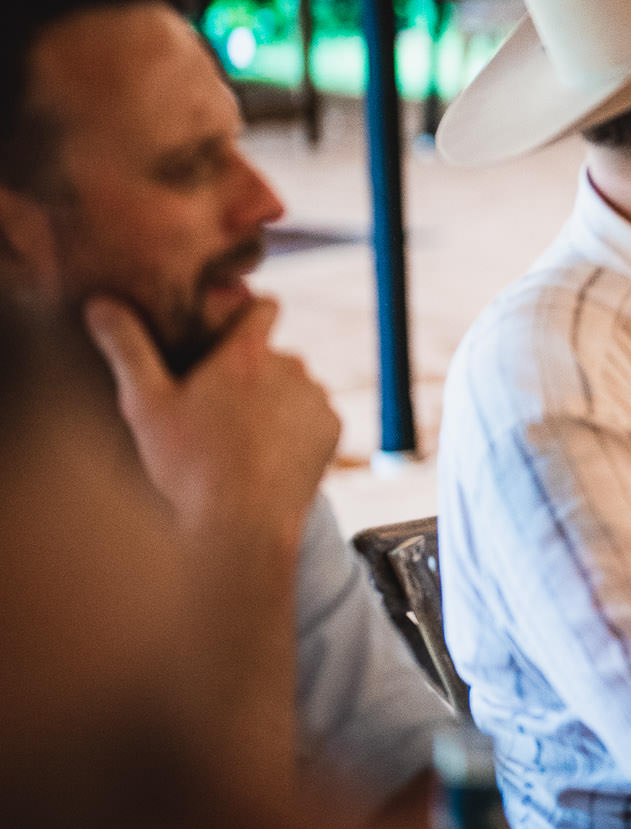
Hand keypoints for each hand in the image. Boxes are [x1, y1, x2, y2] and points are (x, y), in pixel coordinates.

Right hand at [86, 295, 337, 544]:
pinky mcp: (333, 429)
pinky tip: (266, 456)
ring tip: (238, 440)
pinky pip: (313, 417)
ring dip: (274, 402)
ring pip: (294, 387)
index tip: (227, 334)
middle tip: (217, 410)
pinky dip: (295, 429)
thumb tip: (100, 303)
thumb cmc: (187, 464)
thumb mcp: (145, 404)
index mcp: (248, 352)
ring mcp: (317, 398)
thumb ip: (126, 348)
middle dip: (251, 372)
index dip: (246, 316)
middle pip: (273, 355)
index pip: (263, 306)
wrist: (241, 525)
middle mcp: (292, 366)